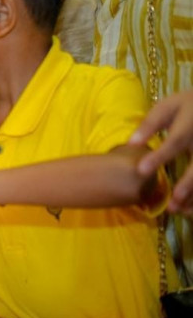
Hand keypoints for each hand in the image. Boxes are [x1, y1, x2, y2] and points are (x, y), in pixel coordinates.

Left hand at [130, 90, 192, 215]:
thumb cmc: (184, 106)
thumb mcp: (167, 107)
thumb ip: (151, 124)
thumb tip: (131, 143)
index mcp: (190, 123)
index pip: (175, 142)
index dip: (160, 157)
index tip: (141, 171)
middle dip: (188, 184)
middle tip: (173, 202)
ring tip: (178, 210)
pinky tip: (188, 209)